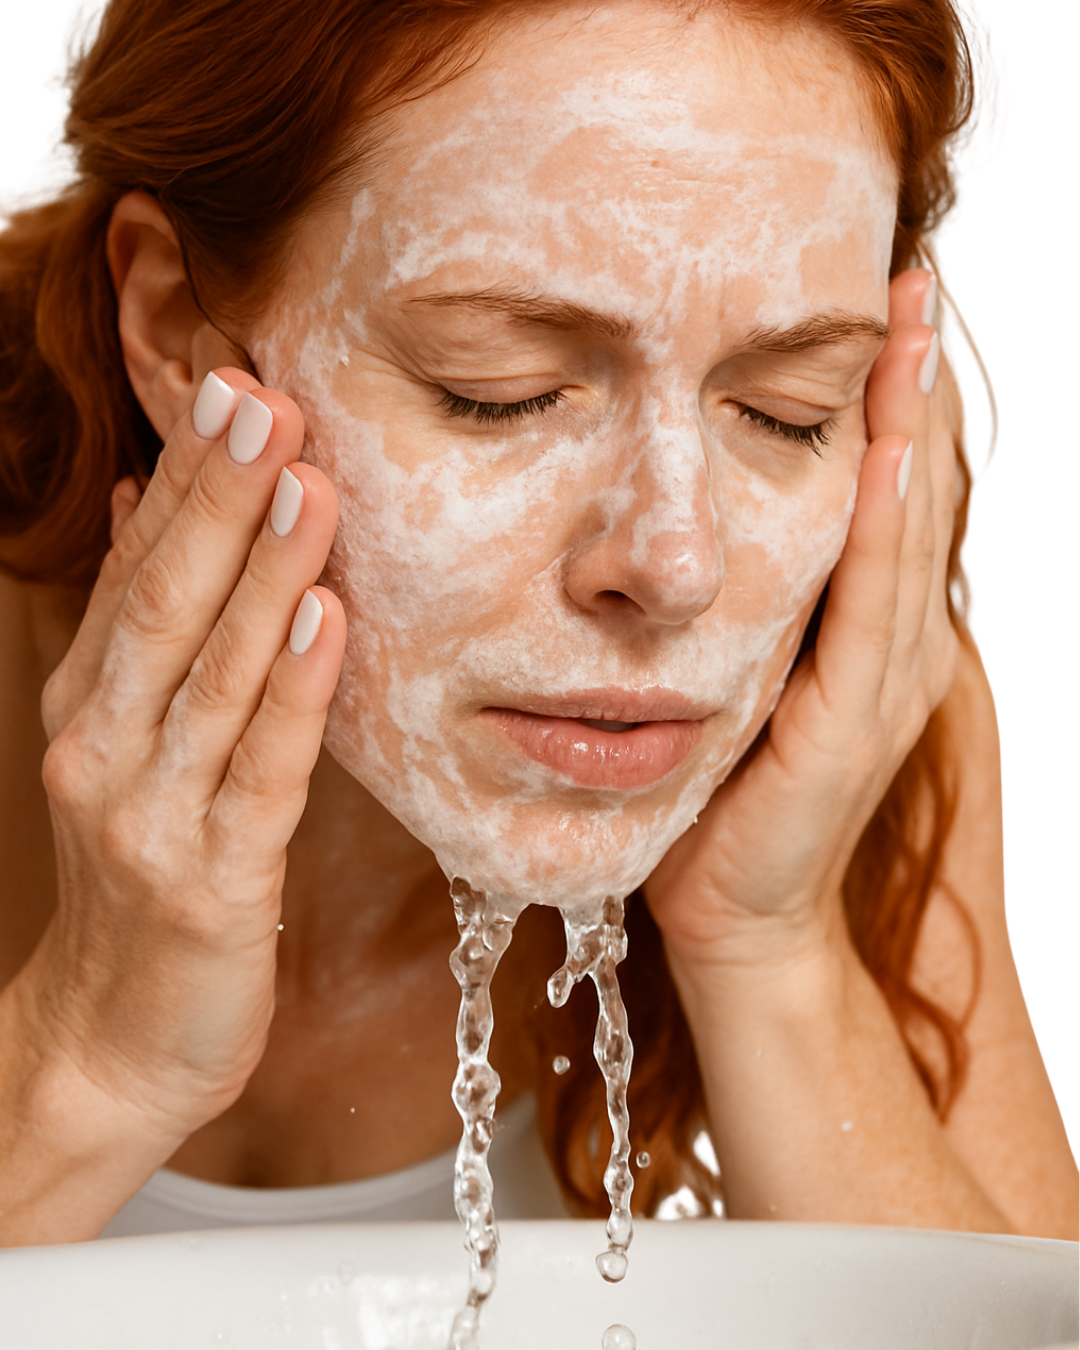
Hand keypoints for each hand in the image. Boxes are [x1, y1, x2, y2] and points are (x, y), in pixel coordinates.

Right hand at [24, 369, 344, 1143]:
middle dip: (217, 497)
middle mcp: (107, 747)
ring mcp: (152, 815)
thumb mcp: (131, 744)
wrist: (115, 1040)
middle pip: (166, 604)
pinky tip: (328, 619)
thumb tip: (154, 503)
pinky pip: (261, 770)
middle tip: (263, 398)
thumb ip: (145, 630)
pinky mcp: (211, 880)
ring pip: (212, 675)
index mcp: (95, 705)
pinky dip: (294, 691)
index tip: (231, 385)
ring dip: (261, 573)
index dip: (187, 478)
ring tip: (307, 481)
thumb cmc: (146, 880)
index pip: (141, 572)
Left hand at [646, 268, 958, 972]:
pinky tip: (885, 452)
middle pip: (916, 487)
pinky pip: (873, 607)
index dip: (891, 395)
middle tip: (907, 274)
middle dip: (912, 381)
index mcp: (869, 627)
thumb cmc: (722, 794)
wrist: (732, 910)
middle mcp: (896, 642)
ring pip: (908, 528)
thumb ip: (750, 602)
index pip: (889, 487)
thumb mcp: (735, 672)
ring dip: (910, 423)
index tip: (878, 301)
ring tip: (908, 322)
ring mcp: (888, 682)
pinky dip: (884, 525)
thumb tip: (705, 510)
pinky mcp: (854, 722)